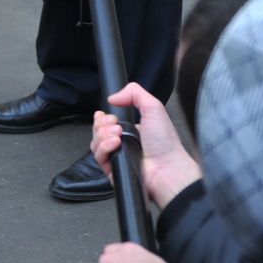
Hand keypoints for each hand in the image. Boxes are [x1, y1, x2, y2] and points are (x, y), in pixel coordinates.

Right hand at [91, 82, 202, 208]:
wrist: (167, 168)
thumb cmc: (165, 142)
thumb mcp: (153, 107)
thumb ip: (134, 93)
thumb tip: (112, 97)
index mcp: (131, 130)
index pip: (106, 122)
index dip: (103, 117)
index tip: (109, 115)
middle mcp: (122, 143)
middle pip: (97, 130)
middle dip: (102, 123)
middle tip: (115, 124)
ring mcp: (116, 157)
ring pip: (95, 142)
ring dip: (103, 134)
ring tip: (118, 135)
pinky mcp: (112, 170)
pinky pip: (98, 156)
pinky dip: (104, 147)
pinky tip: (115, 144)